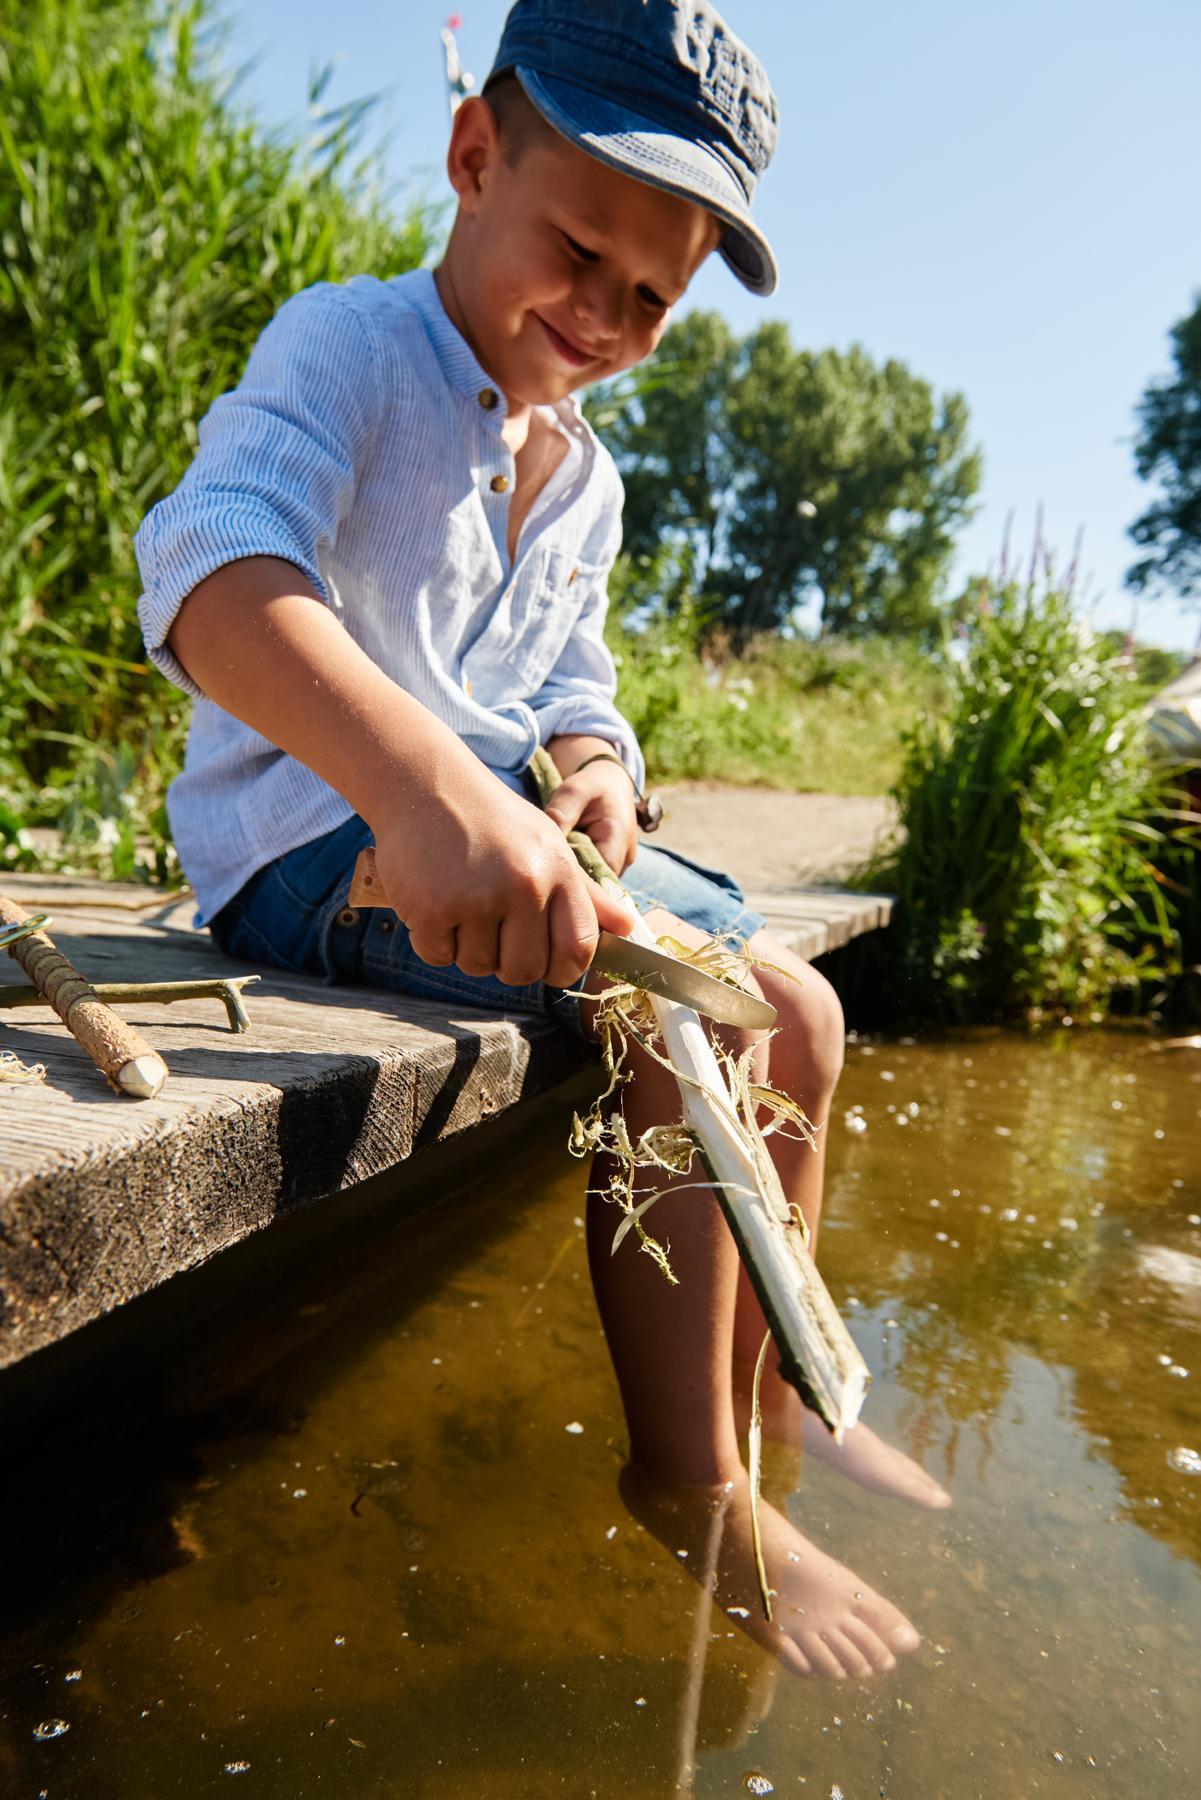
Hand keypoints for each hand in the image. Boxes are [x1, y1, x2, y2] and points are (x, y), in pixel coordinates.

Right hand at [368, 763, 634, 988]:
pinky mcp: (431, 908)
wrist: (425, 783)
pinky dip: (432, 939)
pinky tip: (432, 901)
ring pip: (478, 966)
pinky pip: (438, 955)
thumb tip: (627, 927)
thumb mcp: (547, 843)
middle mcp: (524, 886)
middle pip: (525, 971)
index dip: (562, 970)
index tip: (544, 965)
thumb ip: (585, 891)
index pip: (578, 949)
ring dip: (466, 948)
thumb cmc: (492, 818)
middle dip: (507, 963)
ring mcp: (476, 898)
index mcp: (557, 871)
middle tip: (491, 931)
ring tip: (459, 904)